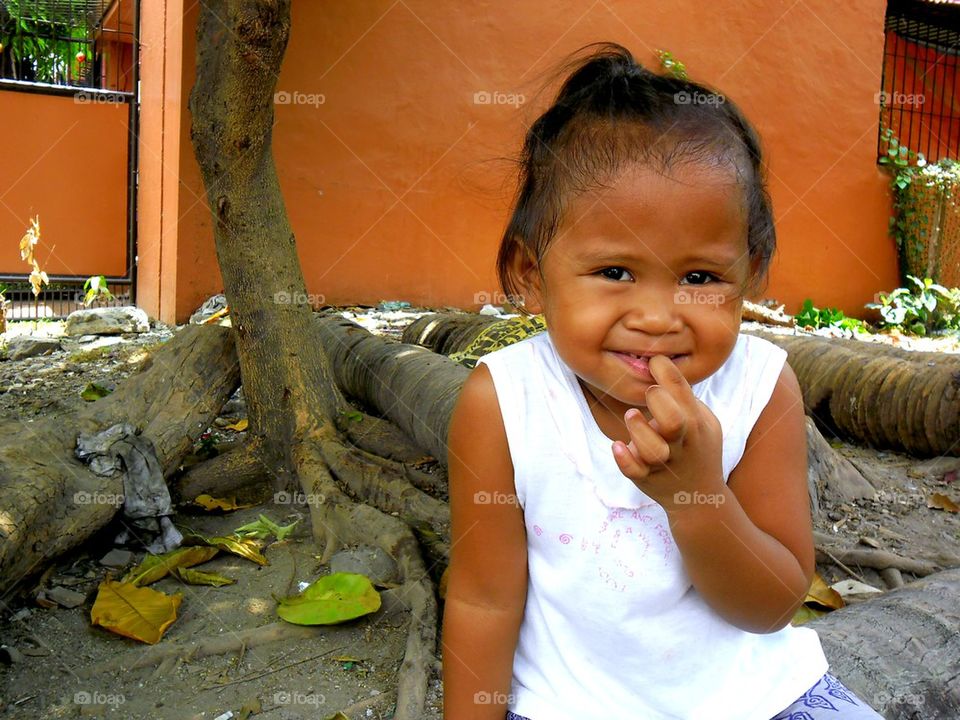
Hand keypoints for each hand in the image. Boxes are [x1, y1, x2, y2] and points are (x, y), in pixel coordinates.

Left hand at [610, 355, 725, 511]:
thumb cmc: (698, 449)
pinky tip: (617, 446)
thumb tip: (661, 367)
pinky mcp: (646, 479)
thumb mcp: (705, 422)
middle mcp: (681, 443)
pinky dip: (624, 459)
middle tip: (649, 393)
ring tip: (631, 416)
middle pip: (673, 421)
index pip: (682, 391)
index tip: (654, 361)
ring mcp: (664, 463)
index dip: (664, 369)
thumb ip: (687, 398)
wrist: (699, 497)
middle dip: (658, 400)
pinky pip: (634, 471)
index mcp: (696, 423)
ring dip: (639, 430)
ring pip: (652, 449)